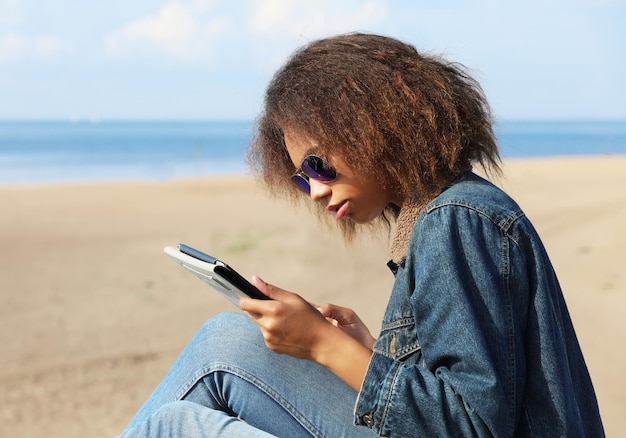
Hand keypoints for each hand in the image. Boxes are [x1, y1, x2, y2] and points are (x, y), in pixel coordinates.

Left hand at [240, 276, 373, 391]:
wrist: (321, 342)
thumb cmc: (311, 317)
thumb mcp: (294, 299)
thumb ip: (271, 290)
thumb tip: (254, 280)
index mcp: (273, 310)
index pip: (245, 303)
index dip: (246, 299)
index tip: (250, 296)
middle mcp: (268, 325)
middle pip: (251, 313)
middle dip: (259, 309)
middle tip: (276, 308)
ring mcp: (268, 338)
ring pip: (259, 324)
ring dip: (266, 320)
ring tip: (286, 321)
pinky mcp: (271, 347)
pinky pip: (266, 335)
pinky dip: (272, 331)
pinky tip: (287, 330)